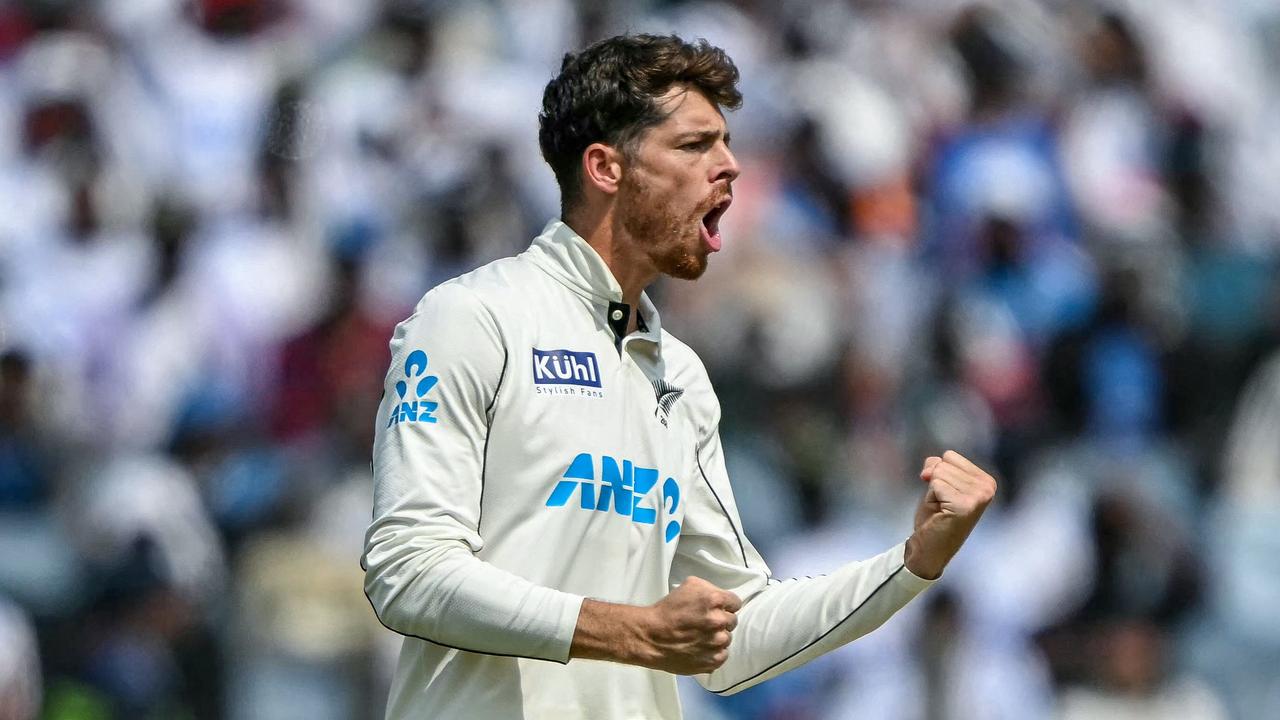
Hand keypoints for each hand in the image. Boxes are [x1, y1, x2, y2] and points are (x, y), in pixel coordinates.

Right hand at [570, 576, 739, 673]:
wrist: (651, 636)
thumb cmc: (667, 609)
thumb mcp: (688, 585)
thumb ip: (709, 589)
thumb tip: (719, 597)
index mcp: (714, 600)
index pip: (735, 602)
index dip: (725, 605)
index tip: (716, 608)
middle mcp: (719, 621)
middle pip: (732, 621)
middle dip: (721, 620)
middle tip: (705, 623)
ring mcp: (717, 643)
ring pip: (727, 639)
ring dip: (717, 637)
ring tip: (700, 637)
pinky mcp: (712, 660)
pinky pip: (723, 655)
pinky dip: (714, 652)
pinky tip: (701, 648)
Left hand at [905, 450, 996, 579]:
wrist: (930, 548)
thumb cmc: (935, 516)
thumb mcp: (938, 483)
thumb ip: (937, 466)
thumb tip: (930, 470)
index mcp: (986, 480)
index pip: (950, 455)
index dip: (939, 473)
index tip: (945, 494)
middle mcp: (987, 487)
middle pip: (944, 463)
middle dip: (935, 482)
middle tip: (942, 503)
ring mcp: (978, 497)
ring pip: (938, 472)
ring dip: (933, 491)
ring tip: (942, 508)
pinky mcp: (965, 505)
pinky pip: (935, 483)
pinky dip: (931, 497)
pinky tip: (940, 512)